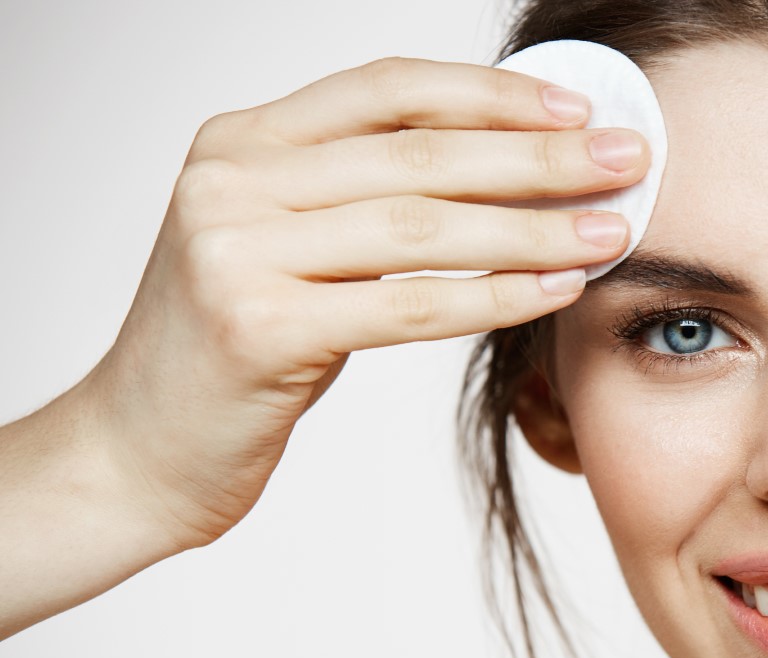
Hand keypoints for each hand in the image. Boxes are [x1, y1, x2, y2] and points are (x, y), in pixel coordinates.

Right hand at [81, 56, 646, 550]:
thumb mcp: (286, 250)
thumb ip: (362, 202)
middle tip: (629, 161)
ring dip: (534, 227)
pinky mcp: (257, 328)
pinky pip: (408, 307)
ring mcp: (236, 251)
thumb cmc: (232, 352)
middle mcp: (232, 181)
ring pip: (421, 227)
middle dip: (537, 158)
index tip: (578, 110)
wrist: (135, 453)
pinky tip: (558, 291)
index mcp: (240, 142)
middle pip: (418, 154)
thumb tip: (506, 175)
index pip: (387, 91)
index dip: (490, 95)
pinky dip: (495, 297)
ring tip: (612, 229)